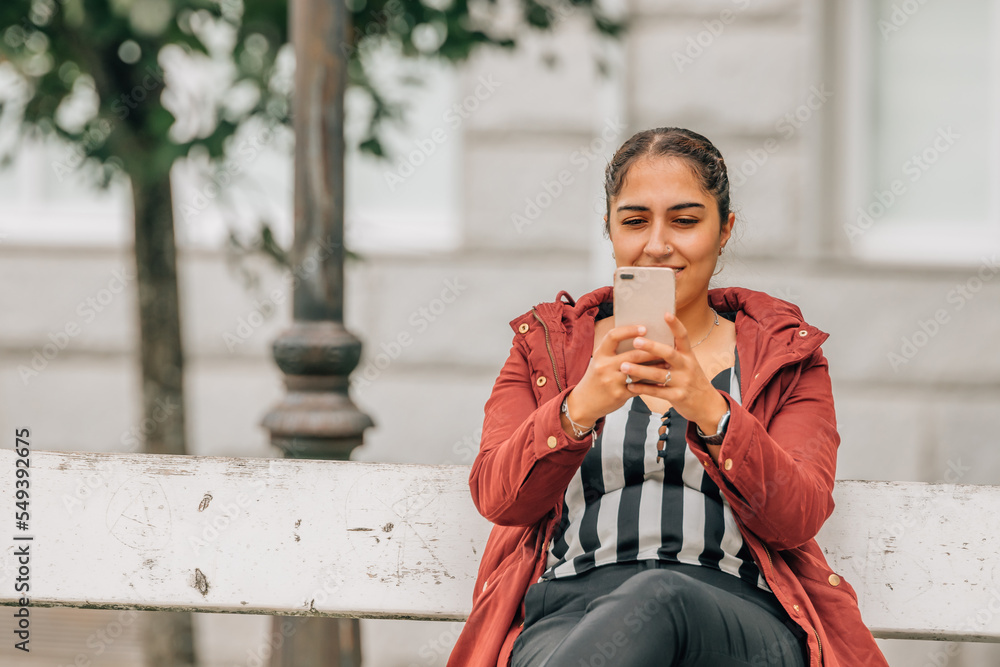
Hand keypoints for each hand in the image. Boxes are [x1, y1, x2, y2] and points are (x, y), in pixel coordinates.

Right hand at [562, 324, 661, 431]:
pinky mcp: (619, 394)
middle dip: (652, 351)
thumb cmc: (596, 378)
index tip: (644, 328)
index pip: (613, 336)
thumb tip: (639, 340)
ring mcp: (611, 381)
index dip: (629, 330)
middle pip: (633, 355)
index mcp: (599, 354)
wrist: (584, 403)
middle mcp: (604, 366)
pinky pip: (640, 387)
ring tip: (668, 362)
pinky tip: (662, 380)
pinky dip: (652, 384)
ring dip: (656, 367)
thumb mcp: (599, 362)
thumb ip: (614, 352)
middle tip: (667, 346)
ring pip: (639, 371)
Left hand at [618, 312, 728, 438]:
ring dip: (639, 370)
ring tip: (623, 366)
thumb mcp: (688, 365)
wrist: (708, 405)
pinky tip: (629, 386)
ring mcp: (683, 382)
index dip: (675, 325)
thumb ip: (673, 355)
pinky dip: (642, 389)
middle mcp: (687, 366)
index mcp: (688, 355)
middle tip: (635, 341)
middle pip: (669, 354)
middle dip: (652, 347)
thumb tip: (650, 341)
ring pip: (658, 375)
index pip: (683, 337)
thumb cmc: (692, 381)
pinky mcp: (678, 396)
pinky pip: (657, 392)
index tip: (665, 313)